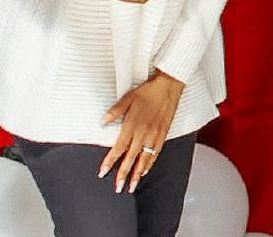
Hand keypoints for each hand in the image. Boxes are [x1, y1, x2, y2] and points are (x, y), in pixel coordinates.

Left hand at [100, 71, 183, 193]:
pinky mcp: (163, 134)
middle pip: (131, 158)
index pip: (119, 148)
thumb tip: (103, 121)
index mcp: (132, 125)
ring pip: (145, 159)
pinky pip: (156, 153)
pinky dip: (150, 163)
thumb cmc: (149, 91)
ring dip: (137, 173)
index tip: (103, 172)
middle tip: (118, 187)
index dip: (110, 162)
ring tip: (132, 185)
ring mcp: (154, 135)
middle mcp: (143, 133)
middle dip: (123, 174)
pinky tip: (146, 169)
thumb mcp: (128, 98)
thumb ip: (115, 111)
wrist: (169, 86)